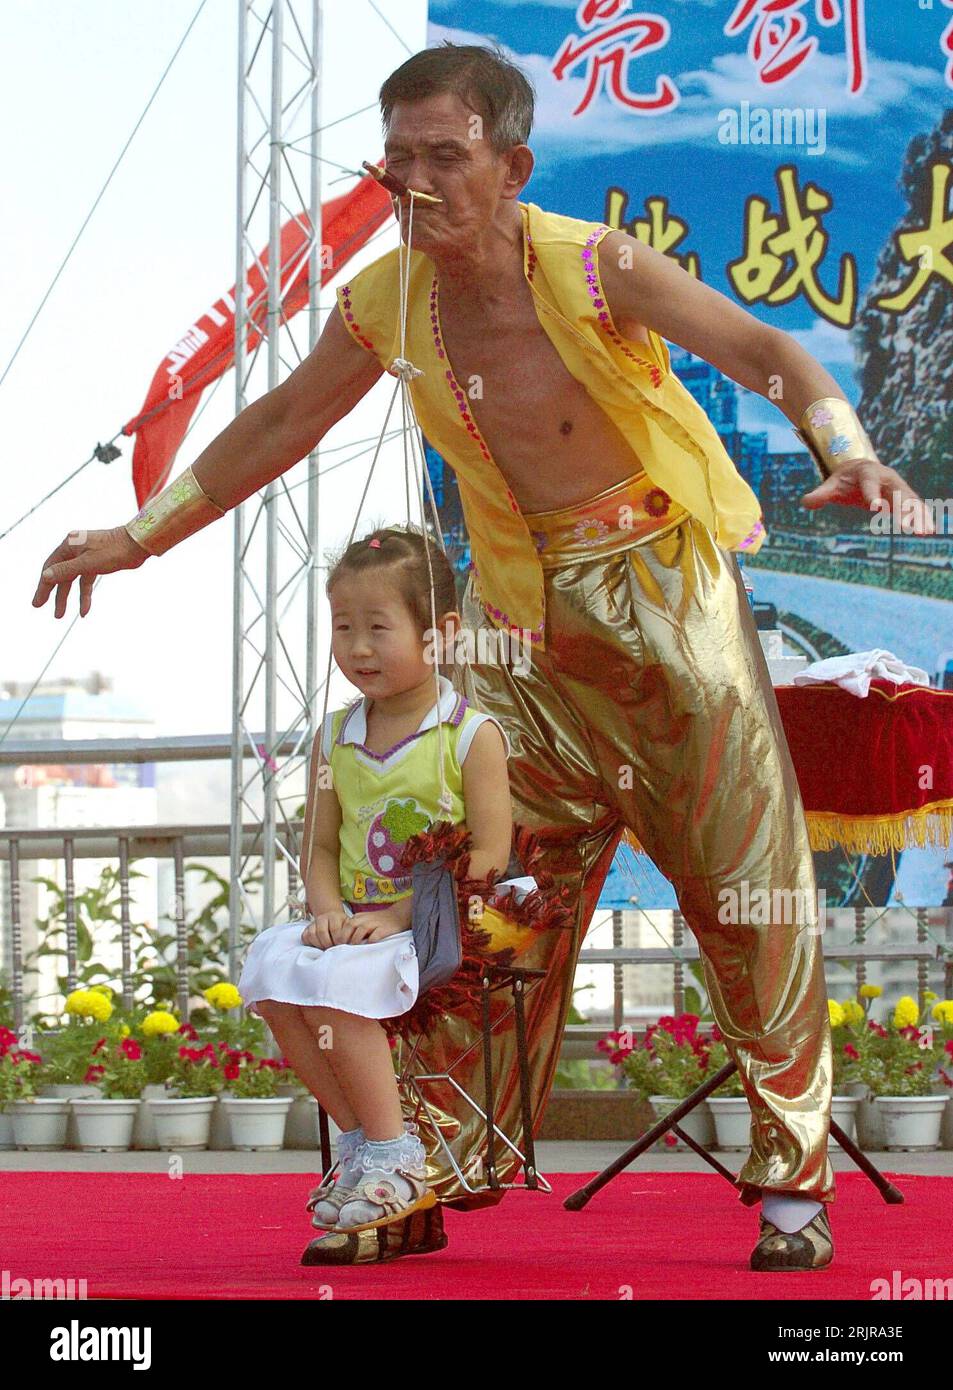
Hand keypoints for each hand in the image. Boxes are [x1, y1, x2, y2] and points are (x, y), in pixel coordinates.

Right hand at [33, 525, 148, 618]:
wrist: (138, 543)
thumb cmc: (114, 551)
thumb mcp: (88, 563)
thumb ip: (66, 570)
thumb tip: (45, 576)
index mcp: (69, 545)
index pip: (50, 568)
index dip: (43, 586)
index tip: (37, 603)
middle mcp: (74, 549)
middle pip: (59, 575)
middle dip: (52, 594)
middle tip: (41, 608)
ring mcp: (86, 556)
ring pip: (73, 579)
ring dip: (68, 597)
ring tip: (60, 615)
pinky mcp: (97, 562)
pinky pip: (86, 580)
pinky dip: (85, 594)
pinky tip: (84, 610)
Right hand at [300, 910, 350, 948]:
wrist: (332, 921)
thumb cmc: (343, 928)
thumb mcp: (349, 929)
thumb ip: (350, 934)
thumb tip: (351, 946)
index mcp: (335, 916)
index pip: (335, 930)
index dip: (338, 940)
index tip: (342, 946)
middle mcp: (322, 918)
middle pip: (321, 932)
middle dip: (327, 944)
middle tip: (332, 949)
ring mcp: (313, 923)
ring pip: (312, 935)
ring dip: (319, 945)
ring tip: (326, 948)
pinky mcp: (306, 929)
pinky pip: (305, 937)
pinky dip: (311, 944)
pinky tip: (319, 946)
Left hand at [335, 906, 410, 944]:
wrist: (398, 916)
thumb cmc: (379, 922)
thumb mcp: (365, 922)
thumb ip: (355, 929)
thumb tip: (342, 944)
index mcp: (358, 917)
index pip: (344, 926)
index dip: (339, 936)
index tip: (336, 946)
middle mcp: (365, 919)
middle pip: (350, 926)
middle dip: (345, 938)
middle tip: (342, 950)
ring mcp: (374, 923)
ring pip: (360, 930)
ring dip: (355, 941)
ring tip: (352, 951)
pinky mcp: (383, 929)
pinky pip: (374, 936)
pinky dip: (369, 942)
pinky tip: (366, 949)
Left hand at [801, 460, 934, 534]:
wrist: (859, 468)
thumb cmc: (843, 479)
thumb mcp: (831, 485)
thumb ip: (820, 494)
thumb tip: (805, 502)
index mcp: (868, 473)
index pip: (870, 484)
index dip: (872, 495)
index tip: (874, 509)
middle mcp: (887, 478)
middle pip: (898, 493)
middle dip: (904, 509)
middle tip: (908, 526)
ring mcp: (898, 487)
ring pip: (911, 501)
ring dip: (918, 516)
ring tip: (926, 532)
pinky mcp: (903, 496)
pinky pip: (915, 506)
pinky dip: (922, 517)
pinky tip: (929, 530)